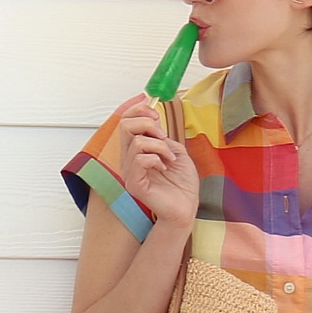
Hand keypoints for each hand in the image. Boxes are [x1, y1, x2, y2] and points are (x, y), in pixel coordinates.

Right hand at [116, 95, 201, 221]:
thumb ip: (161, 136)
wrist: (187, 207)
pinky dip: (156, 158)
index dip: (136, 108)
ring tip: (169, 158)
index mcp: (136, 151)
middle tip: (163, 135)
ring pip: (137, 142)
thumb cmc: (182, 184)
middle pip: (125, 126)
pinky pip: (140, 160)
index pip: (125, 121)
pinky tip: (164, 167)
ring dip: (159, 146)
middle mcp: (128, 160)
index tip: (152, 105)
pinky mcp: (134, 184)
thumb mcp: (176, 150)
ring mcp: (129, 173)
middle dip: (148, 123)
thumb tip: (153, 119)